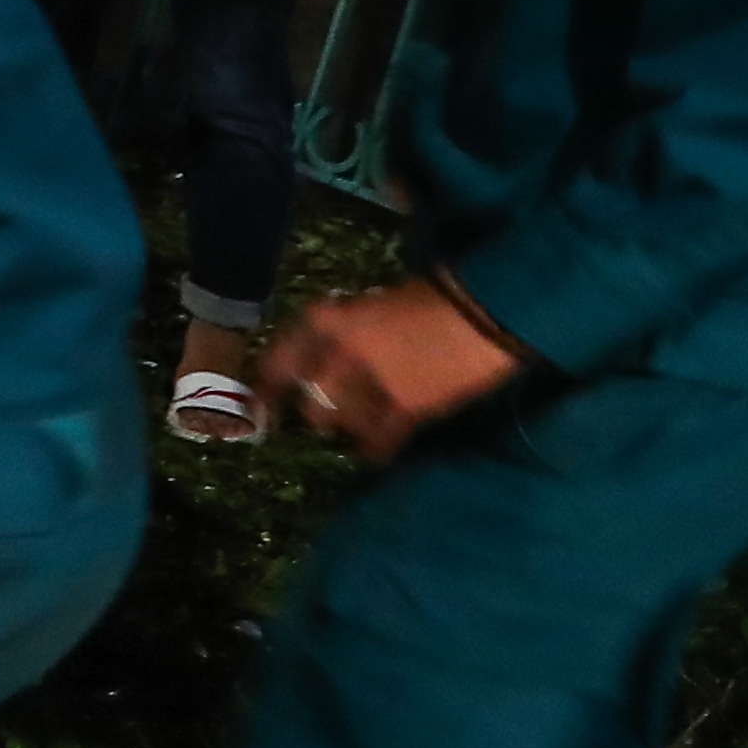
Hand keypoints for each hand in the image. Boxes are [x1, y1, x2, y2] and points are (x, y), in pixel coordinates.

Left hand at [260, 277, 524, 462]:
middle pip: (311, 404)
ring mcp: (371, 386)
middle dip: (320, 410)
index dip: (268, 390)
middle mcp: (339, 355)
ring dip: (351, 426)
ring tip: (365, 422)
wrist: (485, 310)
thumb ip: (345, 330)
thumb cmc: (433, 296)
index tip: (262, 405)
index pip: (277, 364)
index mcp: (327, 320)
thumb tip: (329, 356)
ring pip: (342, 426)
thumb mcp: (371, 303)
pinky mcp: (406, 411)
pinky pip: (378, 443)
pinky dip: (376, 449)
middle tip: (332, 410)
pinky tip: (377, 451)